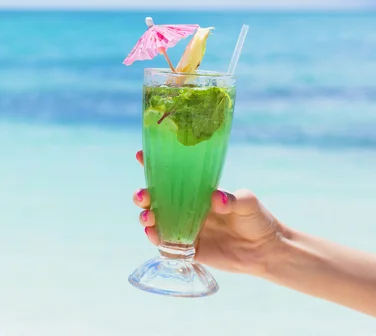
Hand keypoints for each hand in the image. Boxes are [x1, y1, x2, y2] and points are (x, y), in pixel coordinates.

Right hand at [133, 150, 286, 275]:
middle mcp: (186, 209)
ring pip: (156, 221)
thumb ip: (232, 199)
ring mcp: (185, 229)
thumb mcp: (247, 203)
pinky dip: (156, 239)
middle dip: (143, 195)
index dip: (153, 165)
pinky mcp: (188, 249)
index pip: (171, 175)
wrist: (266, 250)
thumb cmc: (257, 219)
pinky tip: (154, 235)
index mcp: (197, 192)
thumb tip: (217, 198)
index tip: (140, 155)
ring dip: (146, 217)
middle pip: (155, 199)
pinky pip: (165, 245)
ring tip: (148, 217)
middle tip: (142, 195)